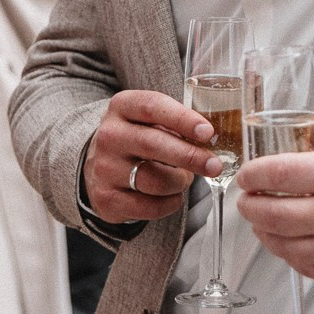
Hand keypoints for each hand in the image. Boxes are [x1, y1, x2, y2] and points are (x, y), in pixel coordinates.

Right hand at [82, 90, 220, 224]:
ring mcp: (105, 168)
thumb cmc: (138, 139)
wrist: (100, 168)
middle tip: (214, 165)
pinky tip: (172, 196)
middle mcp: (109, 136)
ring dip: (180, 182)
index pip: (152, 107)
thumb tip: (210, 138)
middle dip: (190, 156)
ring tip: (184, 179)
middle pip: (153, 144)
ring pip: (154, 179)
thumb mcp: (149, 120)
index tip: (207, 132)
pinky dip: (170, 203)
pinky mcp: (107, 198)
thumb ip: (176, 122)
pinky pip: (149, 206)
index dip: (183, 119)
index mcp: (122, 107)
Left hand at [233, 150, 313, 288]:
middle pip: (271, 212)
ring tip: (263, 224)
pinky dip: (290, 255)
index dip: (253, 174)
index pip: (277, 173)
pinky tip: (288, 245)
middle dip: (251, 205)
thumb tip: (302, 174)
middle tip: (248, 200)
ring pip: (282, 244)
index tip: (247, 175)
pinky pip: (304, 266)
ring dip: (265, 233)